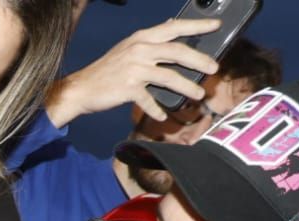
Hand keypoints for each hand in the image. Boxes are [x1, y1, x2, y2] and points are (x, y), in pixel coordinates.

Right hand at [47, 17, 221, 124]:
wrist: (81, 89)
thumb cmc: (107, 70)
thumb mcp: (128, 48)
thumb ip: (150, 42)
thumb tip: (172, 30)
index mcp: (142, 37)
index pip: (175, 27)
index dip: (197, 26)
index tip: (216, 26)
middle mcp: (140, 50)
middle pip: (178, 52)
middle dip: (200, 60)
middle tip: (214, 68)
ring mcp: (134, 69)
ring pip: (169, 76)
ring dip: (187, 87)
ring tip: (199, 95)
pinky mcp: (128, 88)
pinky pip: (149, 100)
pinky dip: (157, 109)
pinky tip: (162, 115)